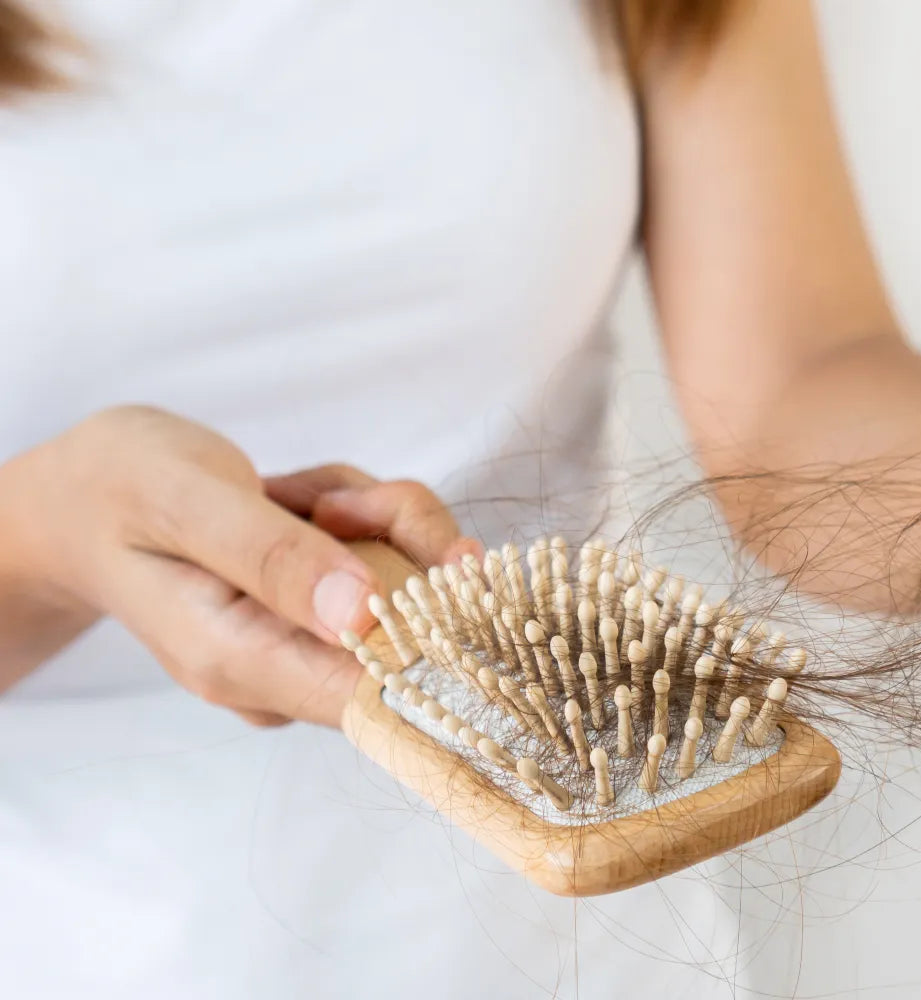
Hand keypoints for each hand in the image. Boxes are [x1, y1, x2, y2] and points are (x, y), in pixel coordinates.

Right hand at [0, 406, 475, 725]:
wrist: (84, 496)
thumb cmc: (121, 490)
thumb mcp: (186, 501)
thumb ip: (273, 557)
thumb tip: (362, 614)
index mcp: (241, 663)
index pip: (380, 698)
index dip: (441, 639)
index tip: (456, 570)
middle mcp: (284, 673)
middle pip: (414, 625)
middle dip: (395, 536)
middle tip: (323, 501)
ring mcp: (309, 648)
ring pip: (410, 576)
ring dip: (371, 513)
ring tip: (286, 493)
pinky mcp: (328, 618)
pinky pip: (390, 557)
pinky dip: (360, 513)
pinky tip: (295, 501)